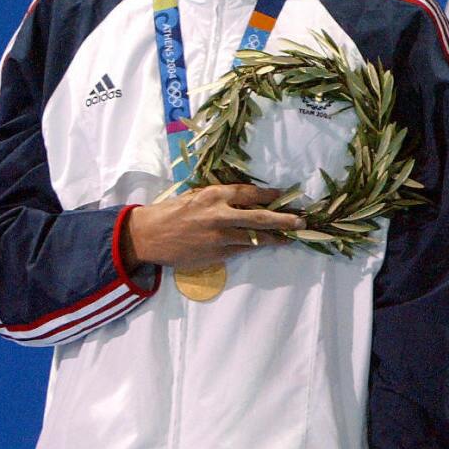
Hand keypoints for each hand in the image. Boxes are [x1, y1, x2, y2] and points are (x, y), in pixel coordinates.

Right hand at [122, 184, 302, 268]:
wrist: (147, 236)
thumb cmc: (171, 212)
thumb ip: (220, 197)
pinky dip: (257, 247)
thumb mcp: (195, 196)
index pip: (250, 194)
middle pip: (261, 217)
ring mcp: (219, 237)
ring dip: (277, 237)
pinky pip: (243, 249)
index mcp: (214, 195)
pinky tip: (269, 245)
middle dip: (284, 219)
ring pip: (256, 237)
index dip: (270, 194)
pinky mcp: (217, 254)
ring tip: (292, 237)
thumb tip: (247, 197)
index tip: (285, 195)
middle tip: (302, 221)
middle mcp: (219, 215)